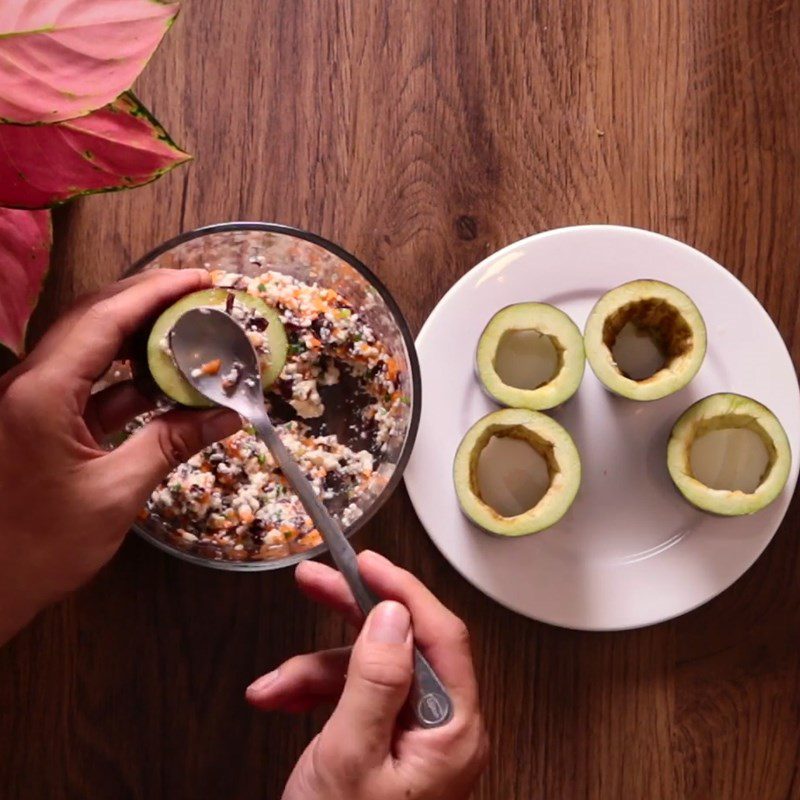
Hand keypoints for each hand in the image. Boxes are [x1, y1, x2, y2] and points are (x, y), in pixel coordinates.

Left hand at [0, 269, 240, 644]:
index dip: (154, 293)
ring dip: (136, 340)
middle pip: (90, 322)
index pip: (103, 320)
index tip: (198, 281)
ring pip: (86, 350)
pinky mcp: (32, 422)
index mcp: (41, 394)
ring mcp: (27, 402)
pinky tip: (161, 386)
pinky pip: (84, 386)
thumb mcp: (116, 494)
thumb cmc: (39, 548)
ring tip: (185, 330)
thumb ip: (170, 444)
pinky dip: (124, 382)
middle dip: (145, 302)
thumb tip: (227, 417)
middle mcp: (27, 385)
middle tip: (197, 295)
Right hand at [246, 550, 488, 799]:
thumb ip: (375, 681)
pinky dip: (315, 694)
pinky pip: (354, 700)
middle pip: (402, 644)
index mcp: (453, 732)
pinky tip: (282, 697)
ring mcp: (414, 739)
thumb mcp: (349, 758)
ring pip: (369, 672)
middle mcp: (441, 730)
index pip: (441, 635)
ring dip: (315, 669)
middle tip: (314, 581)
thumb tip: (393, 615)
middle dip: (351, 613)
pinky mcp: (386, 746)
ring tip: (273, 686)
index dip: (404, 590)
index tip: (367, 562)